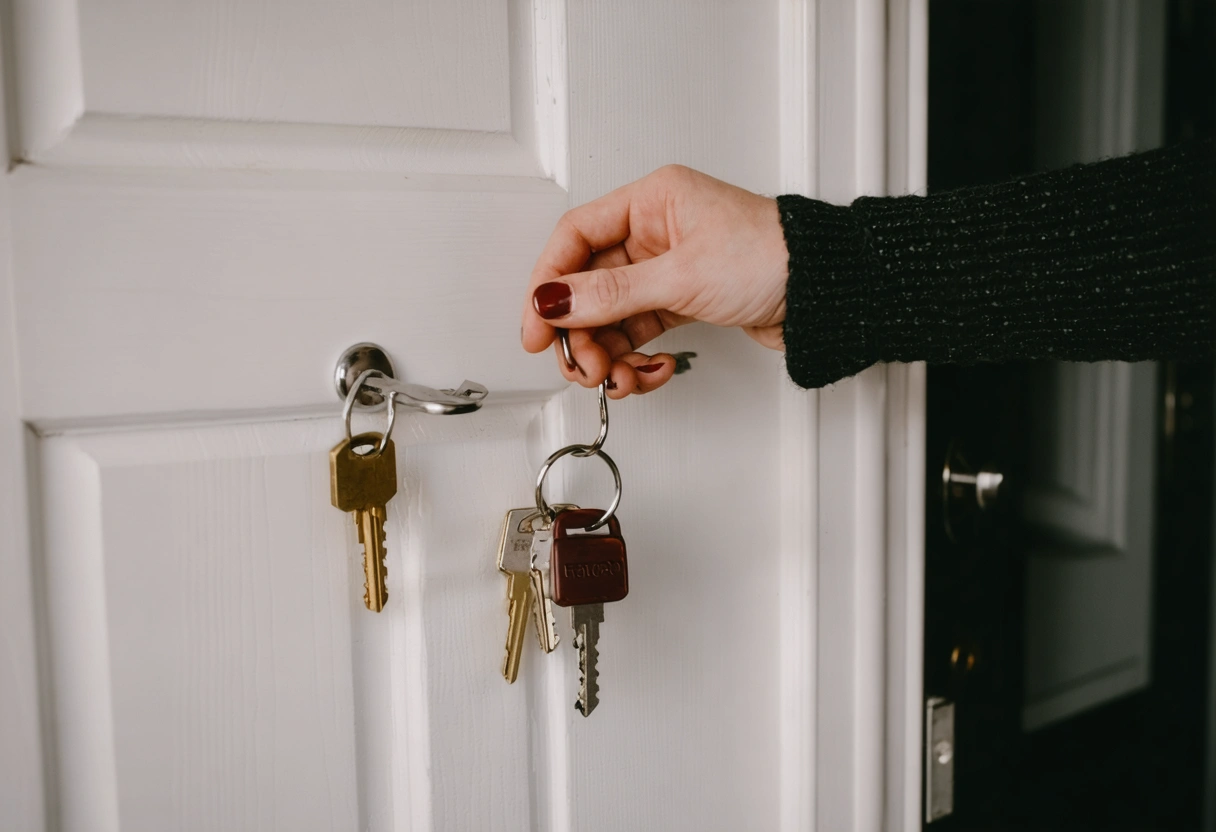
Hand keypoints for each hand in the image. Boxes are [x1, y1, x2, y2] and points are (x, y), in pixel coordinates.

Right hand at [521, 164, 788, 397]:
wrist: (825, 291)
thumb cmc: (771, 257)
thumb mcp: (681, 275)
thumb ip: (611, 293)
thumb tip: (554, 300)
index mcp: (650, 202)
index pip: (575, 237)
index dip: (549, 282)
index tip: (537, 326)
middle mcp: (654, 231)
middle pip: (589, 285)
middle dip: (582, 332)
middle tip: (584, 365)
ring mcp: (667, 269)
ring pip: (612, 316)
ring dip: (609, 354)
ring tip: (622, 378)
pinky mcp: (682, 301)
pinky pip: (639, 331)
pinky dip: (638, 357)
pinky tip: (653, 370)